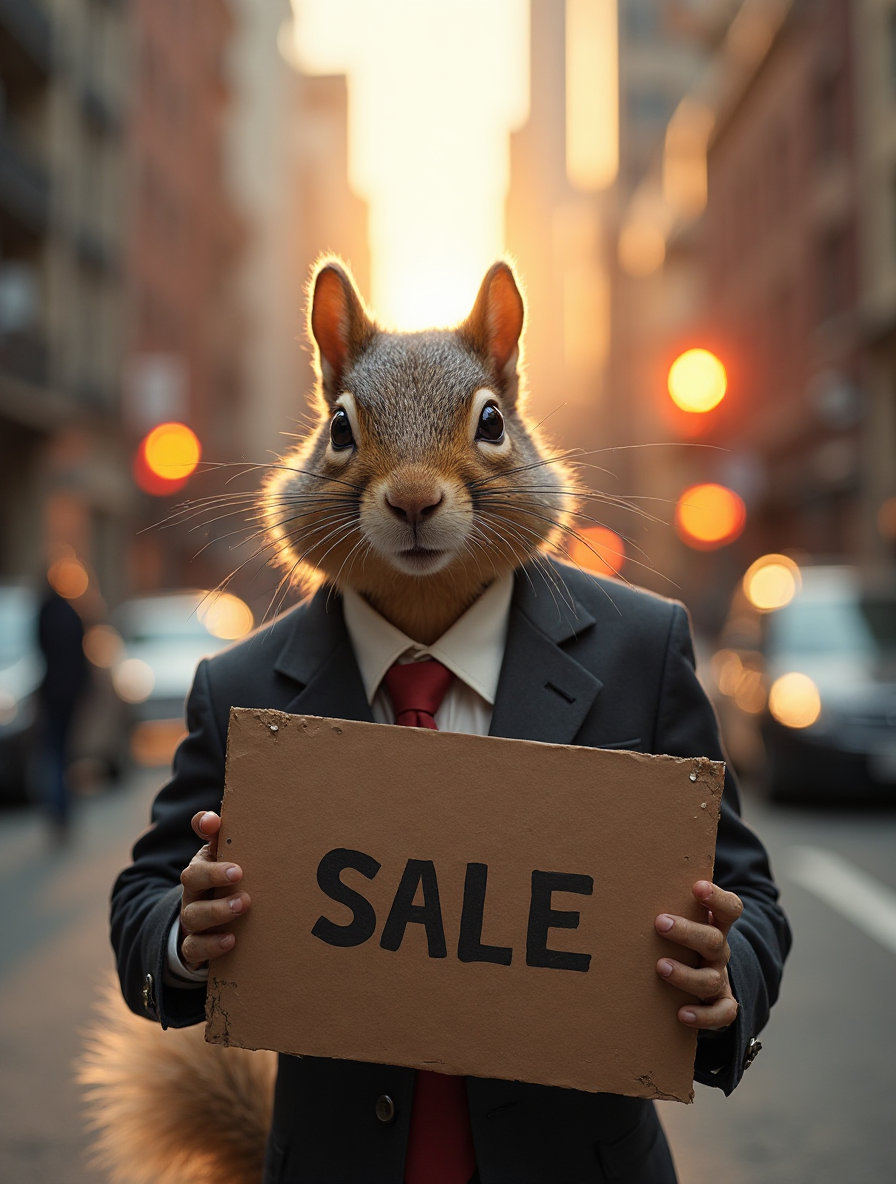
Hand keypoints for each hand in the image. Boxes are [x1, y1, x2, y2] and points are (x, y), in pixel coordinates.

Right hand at [178, 810, 250, 971]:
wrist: (208, 931)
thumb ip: (230, 839)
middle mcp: (193, 890)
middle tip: (239, 872)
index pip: (200, 836)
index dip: (202, 828)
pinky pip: (195, 947)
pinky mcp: (193, 946)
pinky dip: (211, 944)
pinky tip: (230, 940)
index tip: (213, 823)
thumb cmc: (226, 890)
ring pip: (194, 914)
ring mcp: (192, 918)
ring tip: (243, 904)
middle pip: (192, 877)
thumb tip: (221, 816)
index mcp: (203, 865)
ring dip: (218, 910)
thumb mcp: (228, 864)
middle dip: (213, 874)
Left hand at [655, 880, 741, 1030]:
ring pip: (711, 978)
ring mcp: (720, 978)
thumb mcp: (683, 921)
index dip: (717, 898)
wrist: (706, 979)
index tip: (698, 887)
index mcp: (714, 926)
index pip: (728, 908)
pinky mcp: (720, 1004)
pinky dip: (703, 1015)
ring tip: (661, 967)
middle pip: (714, 940)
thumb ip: (666, 904)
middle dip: (688, 932)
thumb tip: (625, 882)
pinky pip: (721, 1013)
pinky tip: (682, 1013)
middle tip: (661, 923)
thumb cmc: (683, 941)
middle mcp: (719, 951)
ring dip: (686, 974)